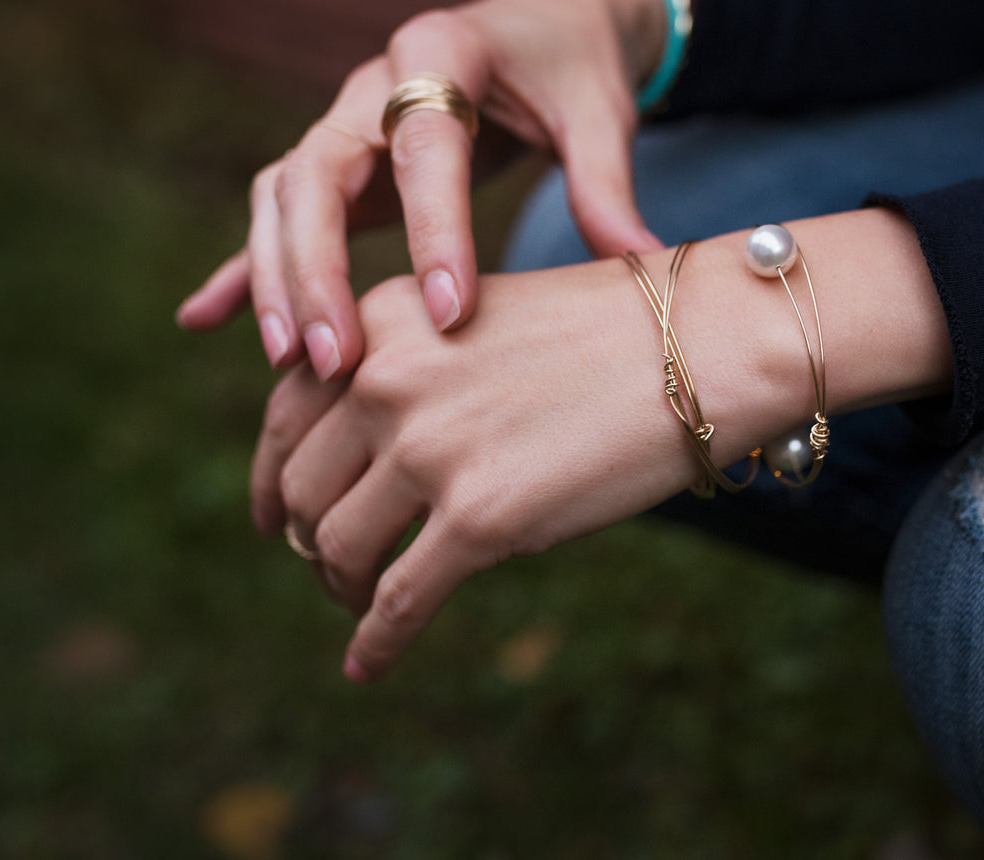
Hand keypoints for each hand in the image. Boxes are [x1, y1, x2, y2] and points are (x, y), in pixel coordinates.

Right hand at [176, 0, 668, 378]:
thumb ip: (608, 183)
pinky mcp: (338, 162)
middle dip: (318, 266)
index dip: (433, 229)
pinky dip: (244, 265)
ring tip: (293, 364)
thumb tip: (641, 264)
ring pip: (283, 194)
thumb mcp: (601, 112)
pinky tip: (205, 318)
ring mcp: (345, 121)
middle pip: (318, 169)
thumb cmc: (573, 67)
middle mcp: (376, 83)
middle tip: (335, 359)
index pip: (424, 143)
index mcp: (442, 52)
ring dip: (277, 276)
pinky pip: (277, 214)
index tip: (453, 316)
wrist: (542, 25)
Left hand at [256, 261, 718, 682]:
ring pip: (339, 547)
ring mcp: (429, 448)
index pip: (288, 408)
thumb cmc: (614, 329)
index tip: (277, 514)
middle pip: (305, 485)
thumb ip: (416, 366)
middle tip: (328, 567)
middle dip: (309, 538)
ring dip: (340, 588)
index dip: (276, 475)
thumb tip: (371, 454)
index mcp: (383, 319)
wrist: (707, 342)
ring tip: (358, 607)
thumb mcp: (485, 317)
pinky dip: (374, 642)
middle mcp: (385, 376)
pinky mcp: (479, 518)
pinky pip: (398, 600)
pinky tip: (366, 666)